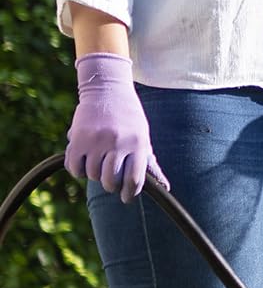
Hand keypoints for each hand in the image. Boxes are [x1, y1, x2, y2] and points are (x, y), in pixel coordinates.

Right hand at [65, 53, 168, 202]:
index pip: (134, 179)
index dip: (129, 193)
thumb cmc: (129, 117)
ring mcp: (96, 140)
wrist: (107, 89)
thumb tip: (165, 187)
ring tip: (98, 164)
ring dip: (94, 174)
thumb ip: (148, 162)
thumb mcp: (142, 137)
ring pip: (92, 175)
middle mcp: (118, 143)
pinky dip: (77, 170)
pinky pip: (74, 167)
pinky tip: (83, 162)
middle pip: (110, 181)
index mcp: (138, 143)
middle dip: (111, 186)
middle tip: (111, 182)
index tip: (126, 198)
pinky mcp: (78, 138)